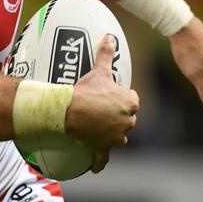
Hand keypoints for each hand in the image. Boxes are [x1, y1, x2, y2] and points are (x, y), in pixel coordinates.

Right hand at [65, 35, 139, 172]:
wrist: (69, 110)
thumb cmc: (86, 90)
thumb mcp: (98, 70)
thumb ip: (106, 54)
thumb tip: (110, 36)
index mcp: (128, 104)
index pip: (133, 100)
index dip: (124, 98)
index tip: (115, 96)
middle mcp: (126, 122)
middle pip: (127, 119)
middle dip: (119, 117)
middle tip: (103, 111)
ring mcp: (115, 137)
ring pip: (119, 138)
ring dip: (113, 135)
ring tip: (99, 130)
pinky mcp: (102, 149)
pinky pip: (102, 159)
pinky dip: (99, 162)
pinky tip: (96, 165)